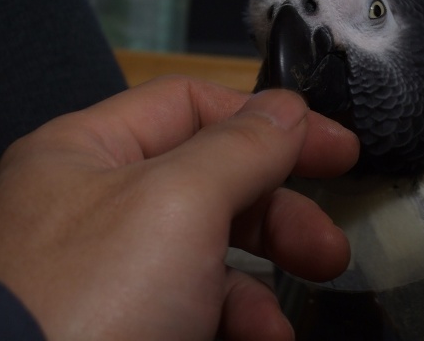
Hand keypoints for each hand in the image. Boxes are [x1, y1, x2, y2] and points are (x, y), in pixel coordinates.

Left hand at [0, 76, 358, 340]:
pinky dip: (237, 319)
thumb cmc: (92, 300)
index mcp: (89, 152)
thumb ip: (242, 146)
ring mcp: (114, 271)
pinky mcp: (132, 324)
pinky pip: (197, 305)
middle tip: (328, 243)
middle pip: (213, 182)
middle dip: (279, 213)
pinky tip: (261, 339)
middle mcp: (99, 205)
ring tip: (287, 318)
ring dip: (265, 277)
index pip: (191, 106)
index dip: (267, 119)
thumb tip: (289, 108)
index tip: (334, 146)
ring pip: (213, 251)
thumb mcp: (180, 201)